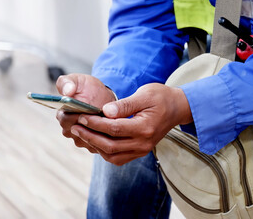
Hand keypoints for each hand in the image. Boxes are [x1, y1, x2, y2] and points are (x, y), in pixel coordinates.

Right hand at [55, 74, 115, 152]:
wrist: (102, 97)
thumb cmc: (87, 88)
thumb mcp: (77, 80)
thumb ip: (67, 82)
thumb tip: (67, 91)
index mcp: (62, 115)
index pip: (67, 119)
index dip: (79, 114)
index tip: (90, 108)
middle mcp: (69, 130)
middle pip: (79, 131)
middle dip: (92, 123)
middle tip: (103, 114)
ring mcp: (80, 140)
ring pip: (91, 139)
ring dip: (100, 131)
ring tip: (108, 120)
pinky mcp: (92, 146)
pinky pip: (99, 145)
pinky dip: (106, 137)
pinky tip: (112, 127)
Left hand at [71, 83, 192, 165]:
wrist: (177, 108)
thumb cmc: (161, 98)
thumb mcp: (144, 94)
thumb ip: (125, 104)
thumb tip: (105, 111)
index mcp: (145, 127)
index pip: (114, 129)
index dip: (95, 123)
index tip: (81, 116)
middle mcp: (144, 143)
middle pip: (111, 145)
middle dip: (90, 136)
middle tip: (75, 127)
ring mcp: (142, 150)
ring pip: (113, 155)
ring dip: (95, 146)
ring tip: (82, 133)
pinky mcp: (140, 151)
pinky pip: (118, 158)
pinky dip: (105, 152)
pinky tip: (95, 140)